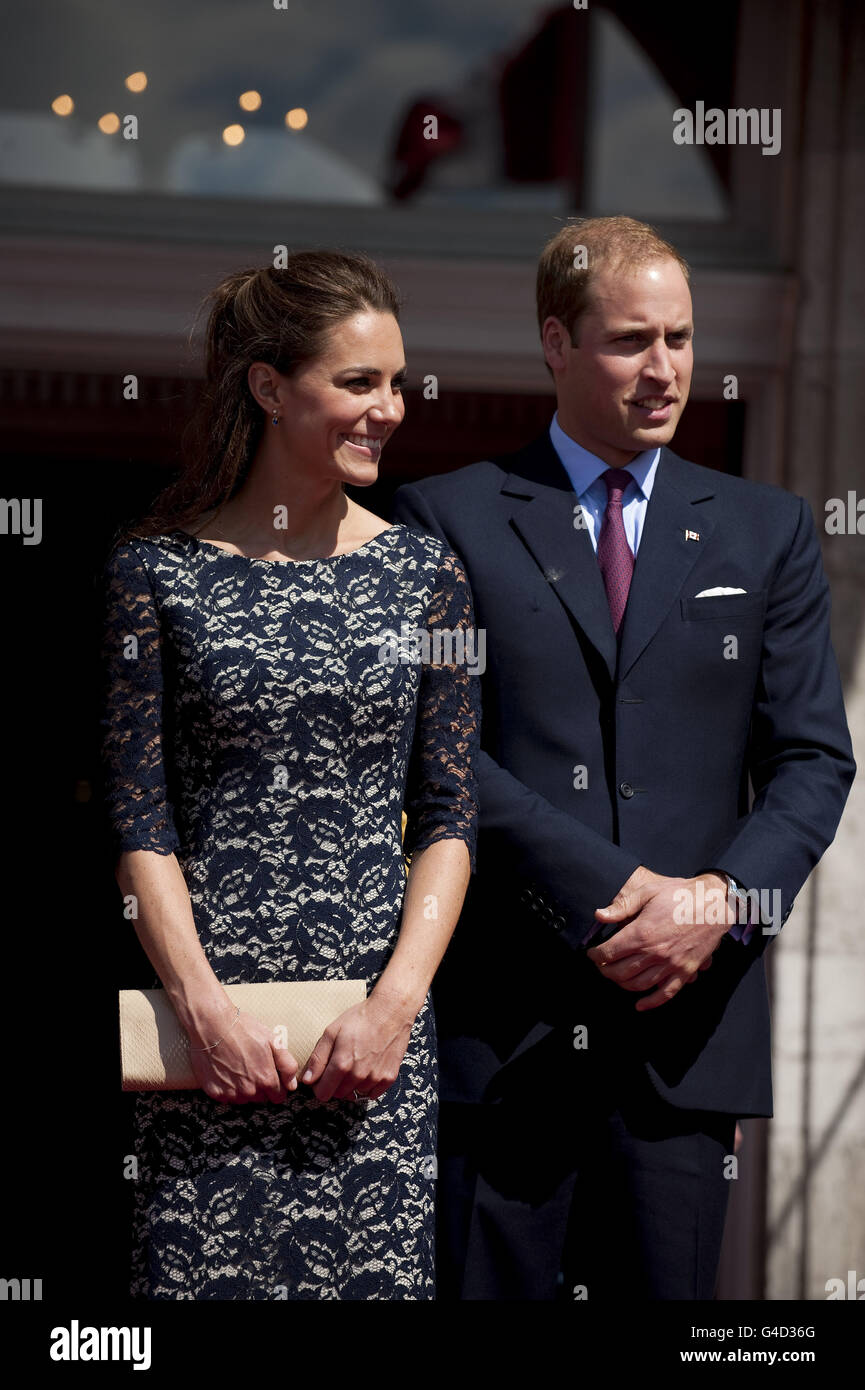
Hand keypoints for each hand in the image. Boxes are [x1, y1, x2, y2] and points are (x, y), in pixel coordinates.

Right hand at [187, 1004, 299, 1104]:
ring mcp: (230, 1093)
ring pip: (244, 1099)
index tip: (270, 1074)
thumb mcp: (272, 1041)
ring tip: (238, 1066)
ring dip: (244, 1088)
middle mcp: (249, 1091)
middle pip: (261, 1098)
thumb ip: (287, 1065)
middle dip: (260, 1086)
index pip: (278, 1097)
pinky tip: (226, 1070)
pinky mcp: (215, 1093)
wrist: (212, 1025)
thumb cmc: (244, 1029)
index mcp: (266, 1079)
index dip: (277, 1086)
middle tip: (252, 1065)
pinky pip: (227, 1097)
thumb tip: (292, 1085)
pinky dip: (228, 1087)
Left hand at [301, 990, 416, 1102]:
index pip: (323, 1093)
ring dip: (352, 1084)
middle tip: (340, 1064)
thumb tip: (307, 1080)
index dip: (319, 1086)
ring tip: (356, 1062)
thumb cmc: (360, 1019)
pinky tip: (368, 1068)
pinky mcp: (388, 1078)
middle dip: (335, 1084)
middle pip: (339, 1094)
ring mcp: (375, 1078)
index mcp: (342, 1064)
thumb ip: (318, 1058)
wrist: (391, 1011)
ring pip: (355, 1094)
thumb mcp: (332, 1032)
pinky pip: (372, 1093)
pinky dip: (368, 1085)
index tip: (322, 1076)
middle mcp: (358, 1075)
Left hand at [587, 866, 732, 1011]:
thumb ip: (622, 906)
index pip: (609, 952)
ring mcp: (671, 964)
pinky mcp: (685, 971)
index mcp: (642, 933)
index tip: (591, 954)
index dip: (595, 955)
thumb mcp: (648, 892)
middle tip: (601, 965)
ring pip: (638, 985)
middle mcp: (654, 953)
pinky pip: (666, 993)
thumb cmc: (680, 894)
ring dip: (622, 984)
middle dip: (605, 971)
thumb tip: (599, 915)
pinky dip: (651, 1002)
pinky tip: (640, 1005)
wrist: (713, 903)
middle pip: (620, 972)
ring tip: (616, 977)